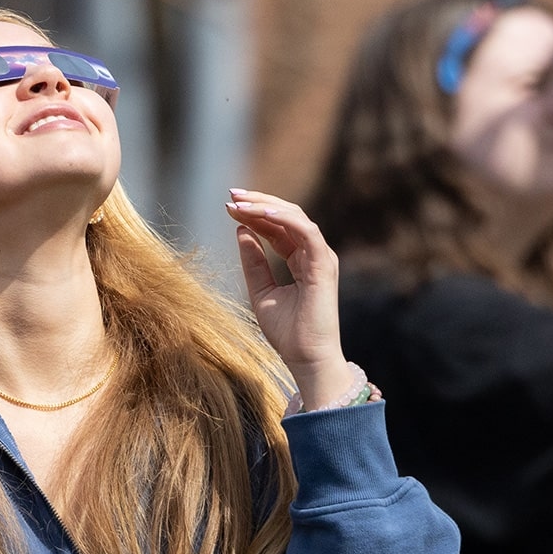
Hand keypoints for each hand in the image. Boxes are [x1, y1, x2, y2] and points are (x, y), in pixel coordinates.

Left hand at [226, 189, 355, 406]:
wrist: (306, 358)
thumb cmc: (287, 333)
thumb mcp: (261, 291)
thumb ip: (254, 262)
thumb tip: (241, 231)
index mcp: (301, 260)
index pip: (278, 227)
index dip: (254, 214)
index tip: (229, 206)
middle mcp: (313, 254)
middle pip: (287, 216)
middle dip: (259, 202)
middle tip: (232, 195)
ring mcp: (321, 258)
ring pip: (296, 218)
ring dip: (267, 206)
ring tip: (241, 202)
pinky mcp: (323, 265)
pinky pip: (306, 232)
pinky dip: (285, 219)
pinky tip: (263, 213)